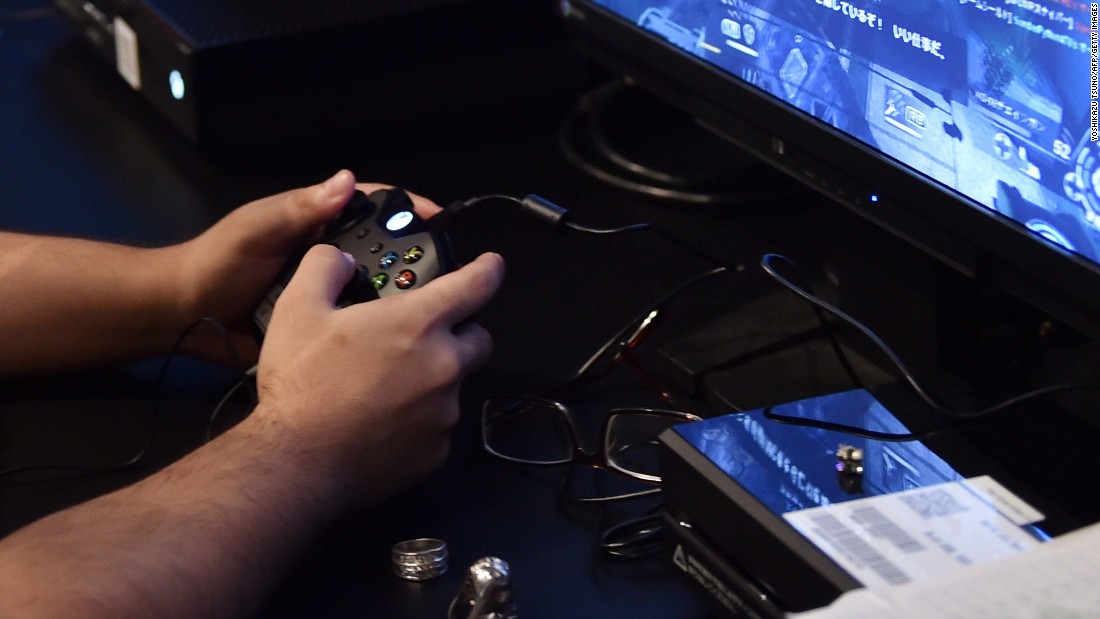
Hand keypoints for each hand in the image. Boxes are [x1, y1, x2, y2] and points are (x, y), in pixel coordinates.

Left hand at [166, 170, 442, 364]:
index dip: (408, 207)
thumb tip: (347, 180)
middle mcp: (327, 254)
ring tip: (428, 307)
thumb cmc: (215, 264)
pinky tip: (399, 337)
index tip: (441, 219)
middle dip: (414, 256)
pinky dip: (379, 327)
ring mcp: (327, 291)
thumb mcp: (255, 230)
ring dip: (401, 295)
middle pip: (384, 248)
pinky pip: (357, 322)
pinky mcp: (322, 324)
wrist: (183, 318)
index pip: (371, 205)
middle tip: (442, 274)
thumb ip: (298, 209)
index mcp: (315, 221)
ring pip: (376, 288)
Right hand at [253, 246, 504, 506]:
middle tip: (421, 338)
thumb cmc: (302, 384)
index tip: (491, 266)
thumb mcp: (298, 308)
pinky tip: (383, 422)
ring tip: (387, 387)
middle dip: (460, 333)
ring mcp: (445, 412)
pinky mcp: (438, 452)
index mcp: (418, 324)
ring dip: (434, 380)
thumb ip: (325, 267)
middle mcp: (444, 365)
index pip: (475, 285)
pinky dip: (420, 420)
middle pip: (479, 340)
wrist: (297, 463)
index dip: (487, 270)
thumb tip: (341, 260)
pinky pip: (439, 426)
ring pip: (455, 386)